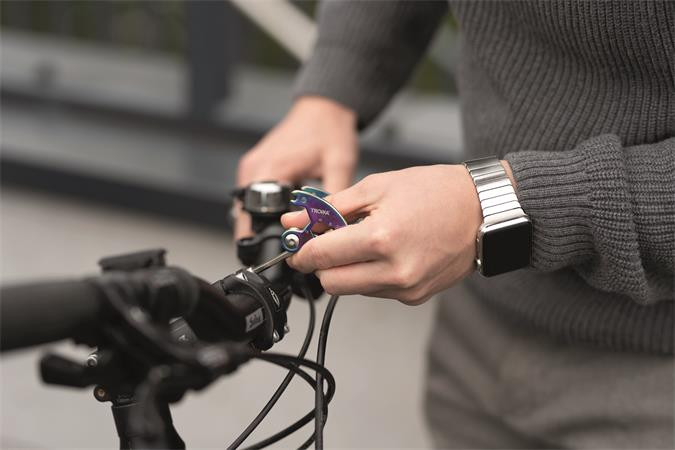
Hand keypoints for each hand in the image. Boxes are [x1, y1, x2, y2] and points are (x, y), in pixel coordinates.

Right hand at [235, 96, 357, 238]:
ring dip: (262, 225)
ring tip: (287, 235)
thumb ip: (333, 201)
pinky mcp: (256, 168)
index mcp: (268, 169)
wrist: (324, 107)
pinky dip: (265, 212)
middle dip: (261, 238)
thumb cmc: (329, 130)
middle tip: (286, 251)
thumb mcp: (338, 166)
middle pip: (245, 218)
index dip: (260, 242)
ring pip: (248, 210)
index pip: (251, 218)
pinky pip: (254, 198)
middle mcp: (253, 169)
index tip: (275, 257)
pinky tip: (285, 217)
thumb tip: (332, 232)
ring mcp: (251, 168)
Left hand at [281, 164, 493, 304]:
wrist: (484, 211)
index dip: (301, 251)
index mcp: (381, 239)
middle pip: (331, 283)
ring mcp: (406, 288)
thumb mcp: (377, 187)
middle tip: (326, 242)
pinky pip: (376, 291)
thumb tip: (296, 221)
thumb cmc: (435, 192)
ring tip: (364, 240)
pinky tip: (385, 252)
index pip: (321, 257)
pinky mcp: (415, 296)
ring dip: (346, 269)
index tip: (297, 245)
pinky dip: (370, 274)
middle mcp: (394, 271)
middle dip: (321, 264)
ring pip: (352, 290)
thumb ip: (330, 207)